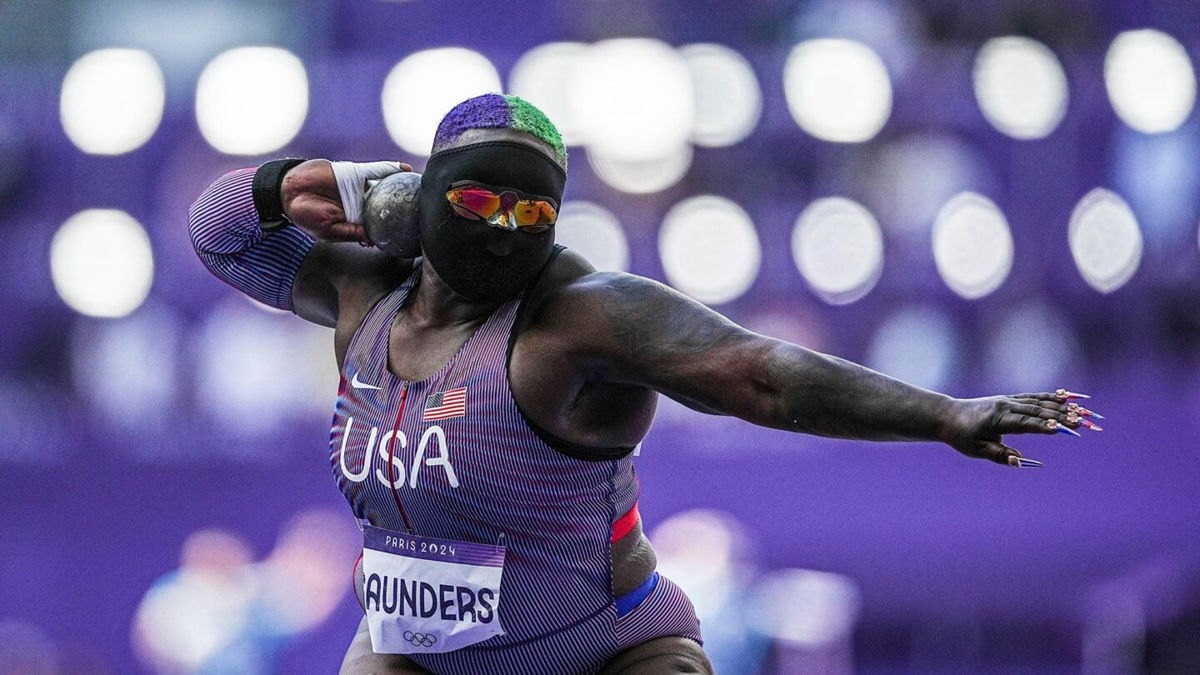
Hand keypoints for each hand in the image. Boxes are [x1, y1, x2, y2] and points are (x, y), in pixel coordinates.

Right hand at [280, 159, 410, 242]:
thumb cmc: (306, 215)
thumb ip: (351, 233)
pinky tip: (406, 169)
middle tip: (424, 209)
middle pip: (387, 205)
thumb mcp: (328, 230)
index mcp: (356, 222)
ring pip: (385, 187)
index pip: (381, 225)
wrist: (289, 190)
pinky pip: (375, 171)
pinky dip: (391, 169)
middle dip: (404, 206)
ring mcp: (359, 188)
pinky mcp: (354, 173)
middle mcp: (361, 205)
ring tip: (421, 187)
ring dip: (401, 187)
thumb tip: (371, 240)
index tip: (414, 232)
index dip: (395, 227)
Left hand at [938, 390, 1102, 467]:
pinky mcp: (1011, 399)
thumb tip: (1019, 461)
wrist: (948, 415)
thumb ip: (999, 455)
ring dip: (1063, 406)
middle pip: (1038, 411)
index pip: (1025, 423)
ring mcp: (1009, 400)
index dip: (1044, 426)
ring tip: (1085, 410)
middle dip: (1063, 417)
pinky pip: (1035, 396)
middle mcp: (1005, 406)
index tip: (1063, 429)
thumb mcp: (976, 450)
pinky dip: (1052, 397)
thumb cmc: (962, 436)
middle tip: (1085, 423)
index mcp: (997, 419)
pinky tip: (1069, 397)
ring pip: (1040, 402)